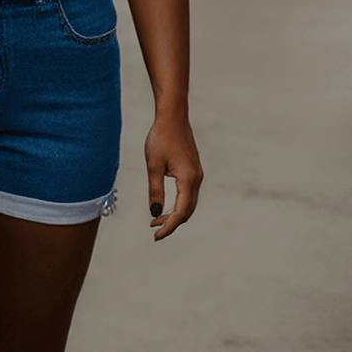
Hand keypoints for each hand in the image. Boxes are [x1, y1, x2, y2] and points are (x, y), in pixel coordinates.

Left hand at [145, 112, 202, 240]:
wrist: (173, 116)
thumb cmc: (161, 138)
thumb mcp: (153, 165)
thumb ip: (155, 190)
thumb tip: (155, 213)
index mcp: (188, 180)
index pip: (181, 212)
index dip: (169, 227)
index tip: (155, 236)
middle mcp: (197, 179)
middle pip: (187, 211)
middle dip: (172, 222)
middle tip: (153, 229)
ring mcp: (197, 174)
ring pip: (189, 203)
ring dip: (175, 213)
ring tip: (156, 220)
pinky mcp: (193, 169)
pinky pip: (188, 193)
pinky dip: (178, 203)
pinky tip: (165, 203)